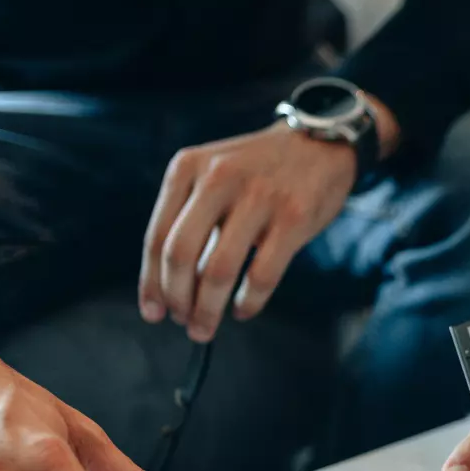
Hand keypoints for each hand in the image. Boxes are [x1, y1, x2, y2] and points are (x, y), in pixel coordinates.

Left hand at [140, 122, 356, 342]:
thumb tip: (166, 288)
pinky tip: (242, 310)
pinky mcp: (294, 217)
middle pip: (180, 255)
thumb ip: (189, 219)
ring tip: (205, 327)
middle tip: (182, 322)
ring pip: (218, 270)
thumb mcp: (212, 176)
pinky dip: (248, 302)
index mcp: (188, 168)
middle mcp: (219, 178)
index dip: (151, 283)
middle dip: (176, 299)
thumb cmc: (257, 173)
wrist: (318, 143)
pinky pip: (262, 275)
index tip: (153, 313)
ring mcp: (259, 197)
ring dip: (207, 309)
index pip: (158, 237)